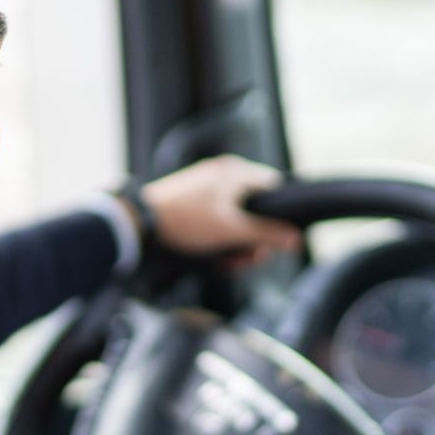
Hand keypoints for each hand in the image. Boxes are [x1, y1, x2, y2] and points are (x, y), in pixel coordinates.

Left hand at [136, 155, 302, 263]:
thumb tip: (295, 239)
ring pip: (236, 219)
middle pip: (255, 209)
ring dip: (237, 245)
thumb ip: (266, 234)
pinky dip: (219, 240)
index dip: (279, 216)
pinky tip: (215, 258)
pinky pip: (217, 222)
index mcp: (236, 172)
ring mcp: (207, 189)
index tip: (273, 240)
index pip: (274, 189)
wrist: (140, 223)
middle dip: (254, 239)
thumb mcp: (231, 230)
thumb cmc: (185, 219)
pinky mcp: (193, 204)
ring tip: (228, 262)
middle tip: (248, 258)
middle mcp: (223, 175)